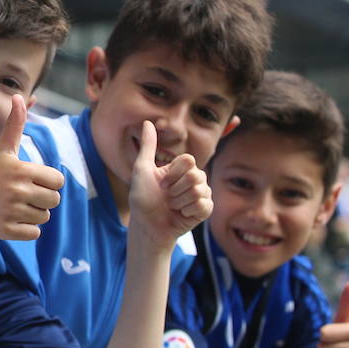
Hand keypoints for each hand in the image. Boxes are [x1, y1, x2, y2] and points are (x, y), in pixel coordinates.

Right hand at [0, 94, 62, 240]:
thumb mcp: (4, 150)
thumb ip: (15, 125)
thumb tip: (19, 96)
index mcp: (20, 170)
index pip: (58, 180)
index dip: (47, 181)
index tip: (30, 179)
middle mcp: (16, 191)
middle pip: (54, 200)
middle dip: (42, 198)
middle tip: (23, 194)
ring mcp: (11, 212)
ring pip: (44, 217)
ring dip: (33, 213)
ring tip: (16, 206)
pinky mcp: (7, 231)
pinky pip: (34, 234)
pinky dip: (26, 229)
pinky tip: (12, 219)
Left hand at [127, 121, 211, 251]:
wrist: (147, 225)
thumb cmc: (142, 198)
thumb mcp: (142, 169)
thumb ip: (149, 146)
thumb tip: (147, 122)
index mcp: (181, 169)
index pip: (189, 160)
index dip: (173, 173)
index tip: (162, 183)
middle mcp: (194, 179)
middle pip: (195, 175)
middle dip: (175, 189)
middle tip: (167, 197)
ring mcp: (201, 194)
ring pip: (200, 190)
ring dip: (180, 202)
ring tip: (173, 206)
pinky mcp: (205, 210)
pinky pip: (204, 205)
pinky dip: (189, 211)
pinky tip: (182, 214)